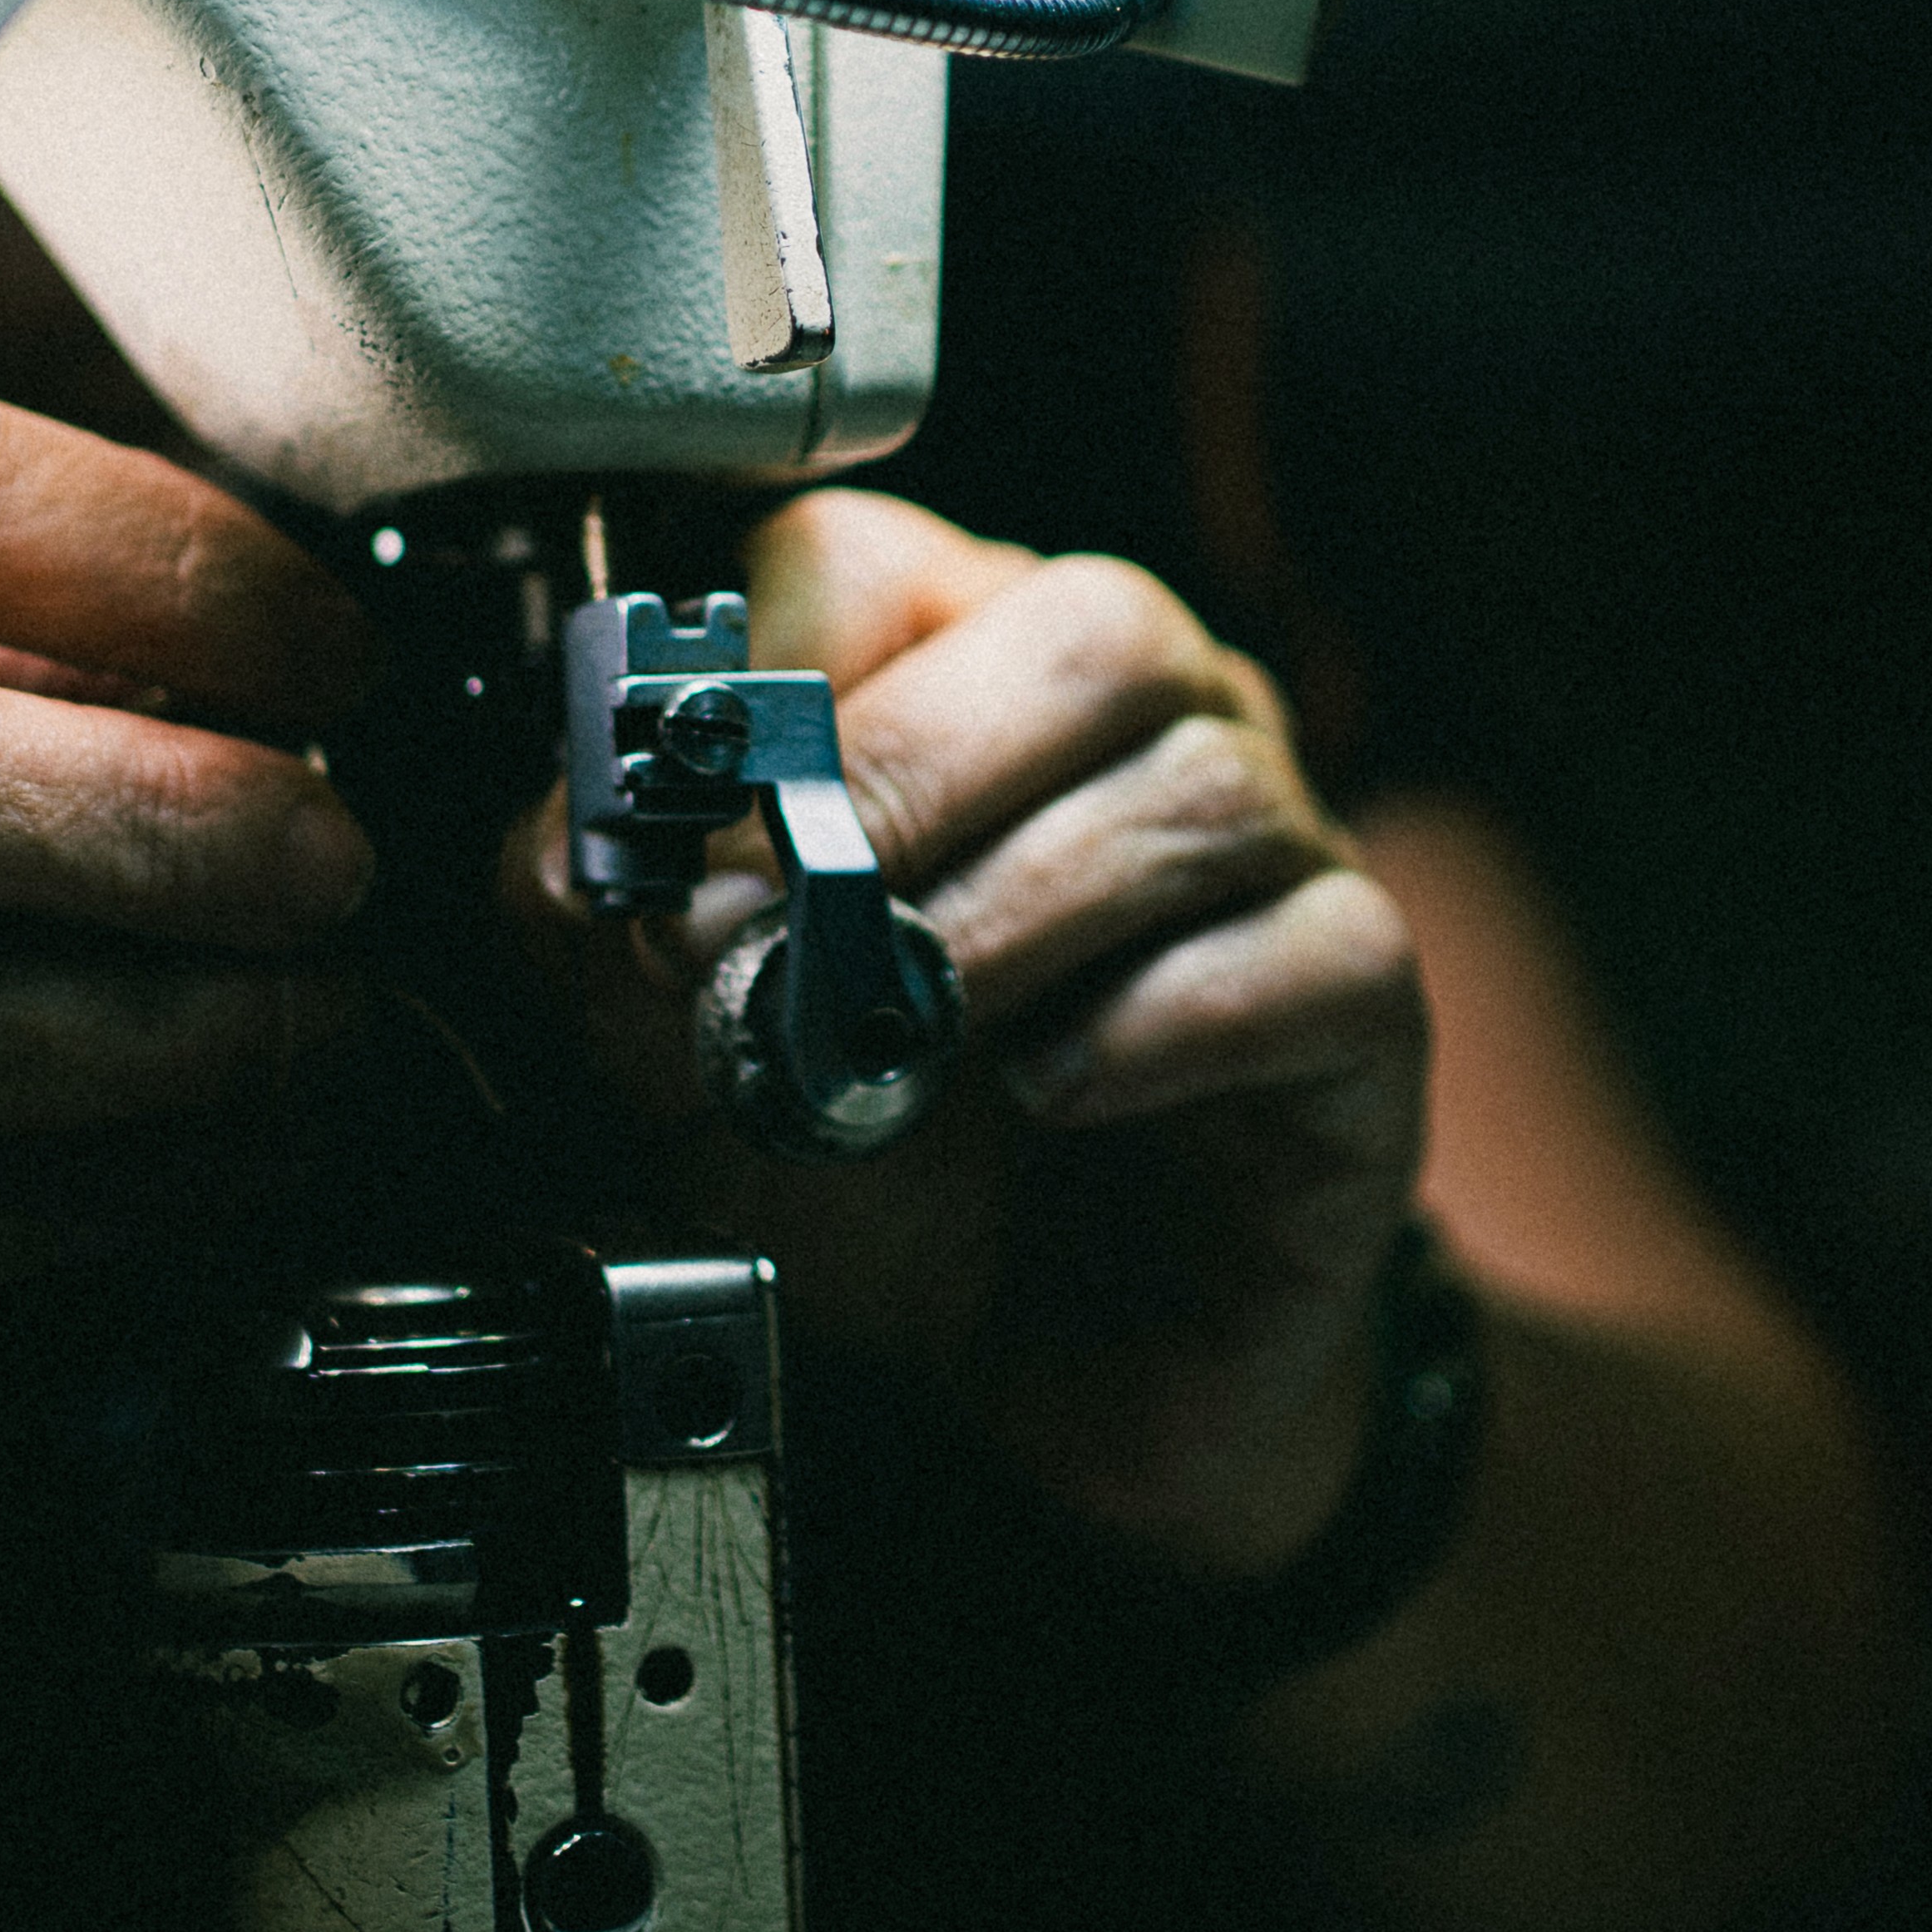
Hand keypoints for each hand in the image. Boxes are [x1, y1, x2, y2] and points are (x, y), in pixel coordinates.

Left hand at [526, 496, 1425, 1580]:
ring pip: (1202, 786)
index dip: (765, 671)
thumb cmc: (891, 1172)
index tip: (681, 818)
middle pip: (1094, 625)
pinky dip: (1161, 1025)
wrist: (1039, 1373)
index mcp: (961, 681)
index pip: (877, 558)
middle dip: (914, 771)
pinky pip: (1313, 952)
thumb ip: (603, 943)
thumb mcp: (687, 1059)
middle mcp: (1142, 729)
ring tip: (919, 1034)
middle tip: (801, 920)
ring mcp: (1277, 853)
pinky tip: (1059, 1093)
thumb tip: (569, 856)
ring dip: (1022, 911)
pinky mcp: (1362, 1004)